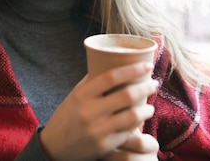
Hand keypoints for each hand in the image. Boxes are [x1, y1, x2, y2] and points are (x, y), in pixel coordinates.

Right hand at [39, 62, 157, 160]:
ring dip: (147, 109)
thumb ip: (94, 81)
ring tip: (151, 106)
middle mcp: (90, 111)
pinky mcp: (105, 146)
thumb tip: (115, 63)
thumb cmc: (68, 115)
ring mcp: (98, 130)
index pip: (112, 77)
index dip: (133, 69)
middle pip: (126, 95)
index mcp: (82, 94)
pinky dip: (138, 124)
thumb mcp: (76, 95)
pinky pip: (128, 132)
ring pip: (132, 116)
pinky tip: (141, 119)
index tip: (148, 65)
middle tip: (154, 83)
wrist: (54, 147)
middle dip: (146, 87)